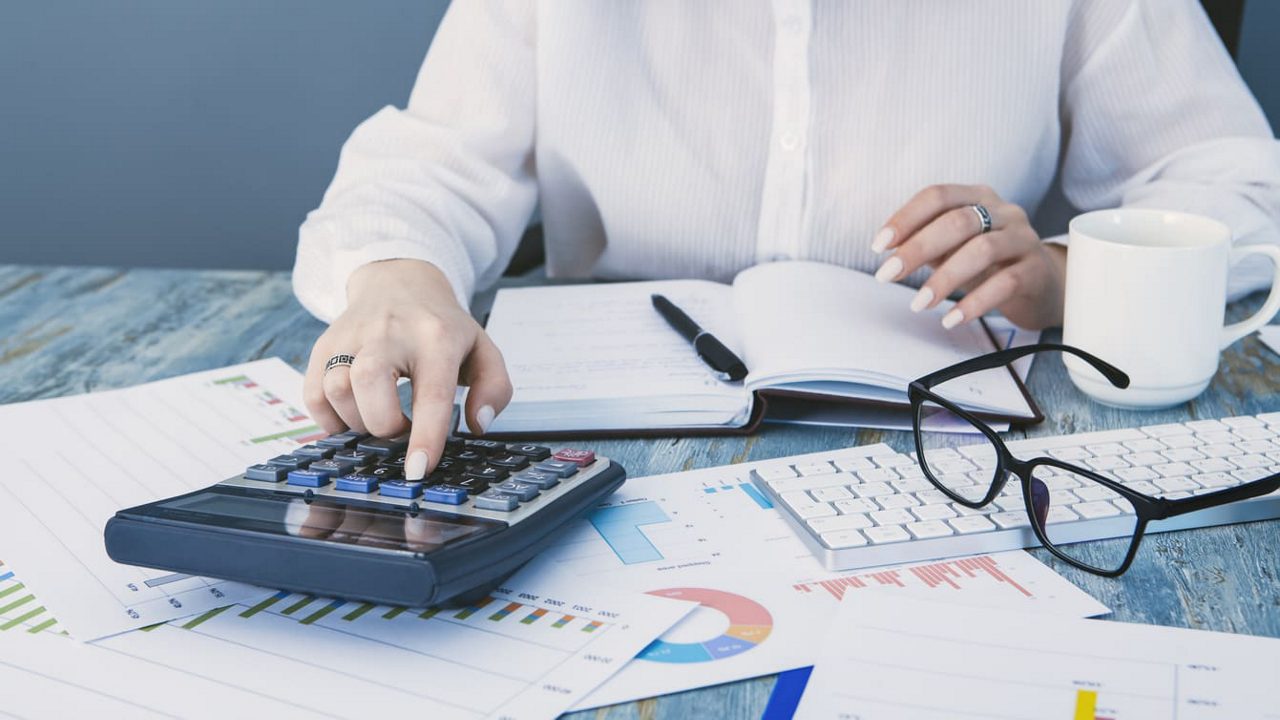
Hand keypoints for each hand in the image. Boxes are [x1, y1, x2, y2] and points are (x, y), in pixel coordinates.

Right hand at [303, 259, 512, 479]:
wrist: (399, 282)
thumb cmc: (442, 327)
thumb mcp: (483, 350)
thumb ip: (494, 389)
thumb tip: (477, 425)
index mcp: (436, 338)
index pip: (431, 393)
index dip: (424, 436)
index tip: (418, 469)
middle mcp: (388, 332)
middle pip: (368, 385)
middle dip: (384, 425)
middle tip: (401, 429)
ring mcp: (351, 336)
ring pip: (335, 390)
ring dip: (357, 422)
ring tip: (380, 416)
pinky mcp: (324, 345)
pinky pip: (313, 394)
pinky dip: (330, 418)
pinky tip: (354, 414)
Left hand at [870, 184, 1066, 329]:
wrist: (1044, 285)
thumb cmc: (989, 264)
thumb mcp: (954, 249)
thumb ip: (926, 244)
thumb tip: (889, 250)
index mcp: (978, 197)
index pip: (937, 196)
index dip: (905, 218)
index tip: (878, 246)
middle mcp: (1003, 212)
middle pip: (957, 221)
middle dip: (917, 249)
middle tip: (887, 275)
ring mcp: (1023, 239)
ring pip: (982, 250)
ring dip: (944, 278)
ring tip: (919, 303)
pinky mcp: (1036, 271)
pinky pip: (1004, 283)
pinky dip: (974, 303)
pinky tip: (951, 318)